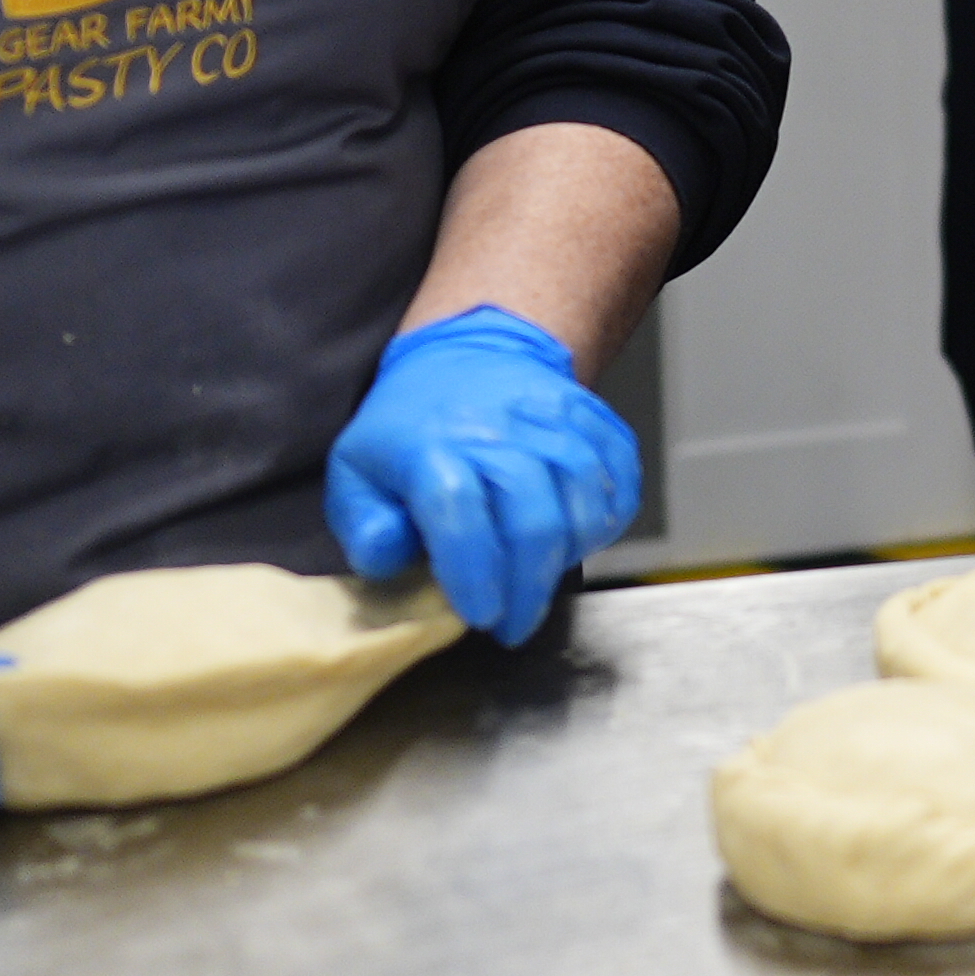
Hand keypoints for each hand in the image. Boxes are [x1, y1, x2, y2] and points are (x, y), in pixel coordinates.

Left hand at [326, 305, 641, 645]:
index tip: (478, 614)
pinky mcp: (594, 419)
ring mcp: (554, 419)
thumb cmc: (411, 428)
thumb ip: (364, 524)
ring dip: (567, 555)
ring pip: (583, 499)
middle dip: (527, 586)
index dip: (473, 571)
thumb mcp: (356, 472)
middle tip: (514, 623)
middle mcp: (498, 427)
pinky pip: (618, 479)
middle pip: (531, 514)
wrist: (470, 352)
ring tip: (541, 580)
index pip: (457, 510)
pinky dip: (605, 520)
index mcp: (430, 444)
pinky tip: (575, 539)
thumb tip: (387, 553)